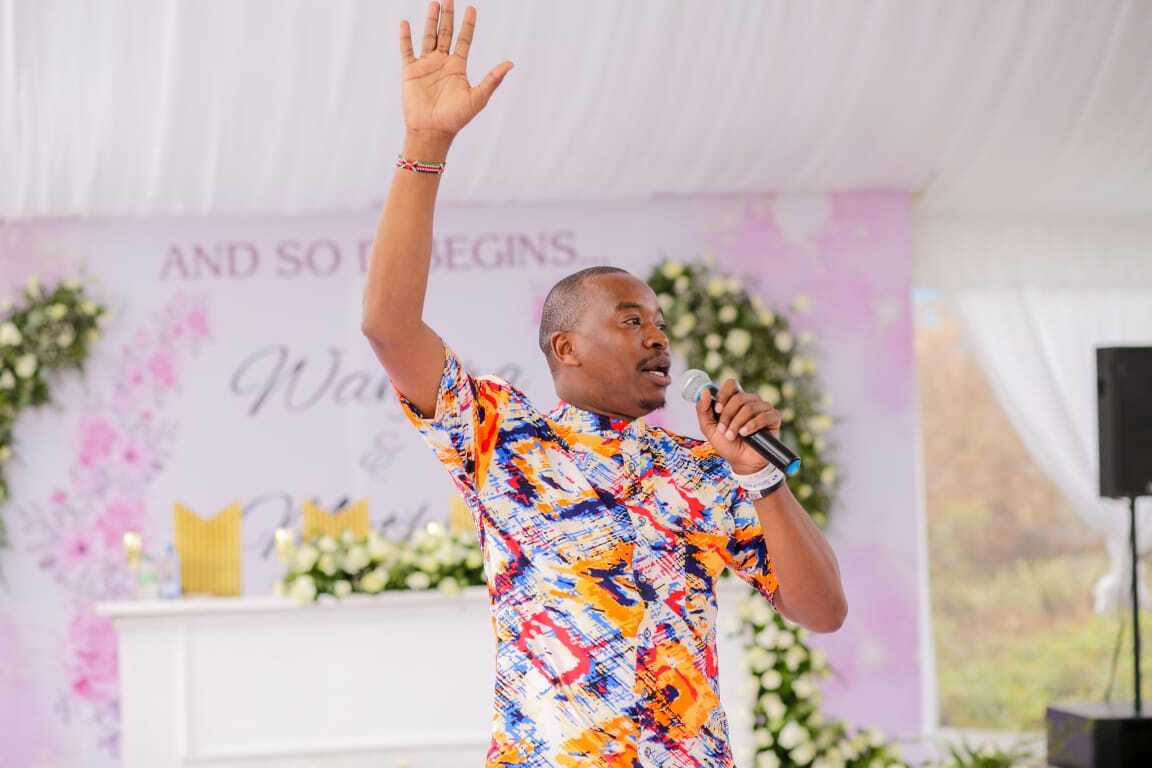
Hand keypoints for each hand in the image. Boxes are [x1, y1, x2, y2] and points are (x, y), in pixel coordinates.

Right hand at [399, 1, 513, 143]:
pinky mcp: (411, 72)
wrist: (432, 131)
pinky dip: (405, 37)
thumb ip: (493, 79)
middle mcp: (442, 63)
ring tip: (434, 3)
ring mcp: (426, 66)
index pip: (464, 40)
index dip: (468, 25)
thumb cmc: (456, 118)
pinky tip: (405, 23)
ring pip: (428, 37)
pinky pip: (407, 50)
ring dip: (431, 21)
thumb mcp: (478, 97)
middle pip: (446, 34)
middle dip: (448, 16)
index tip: (472, 8)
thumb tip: (511, 64)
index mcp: (458, 67)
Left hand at [695, 378, 782, 474]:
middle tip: (724, 431)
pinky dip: (752, 425)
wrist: (741, 462)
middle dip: (727, 416)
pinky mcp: (774, 418)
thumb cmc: (727, 444)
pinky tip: (745, 433)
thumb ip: (703, 410)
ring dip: (737, 424)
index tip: (717, 410)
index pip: (731, 385)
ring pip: (749, 407)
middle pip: (739, 397)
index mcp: (735, 400)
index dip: (723, 395)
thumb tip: (704, 391)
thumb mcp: (709, 428)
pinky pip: (764, 416)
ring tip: (733, 436)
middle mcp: (750, 401)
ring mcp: (763, 408)